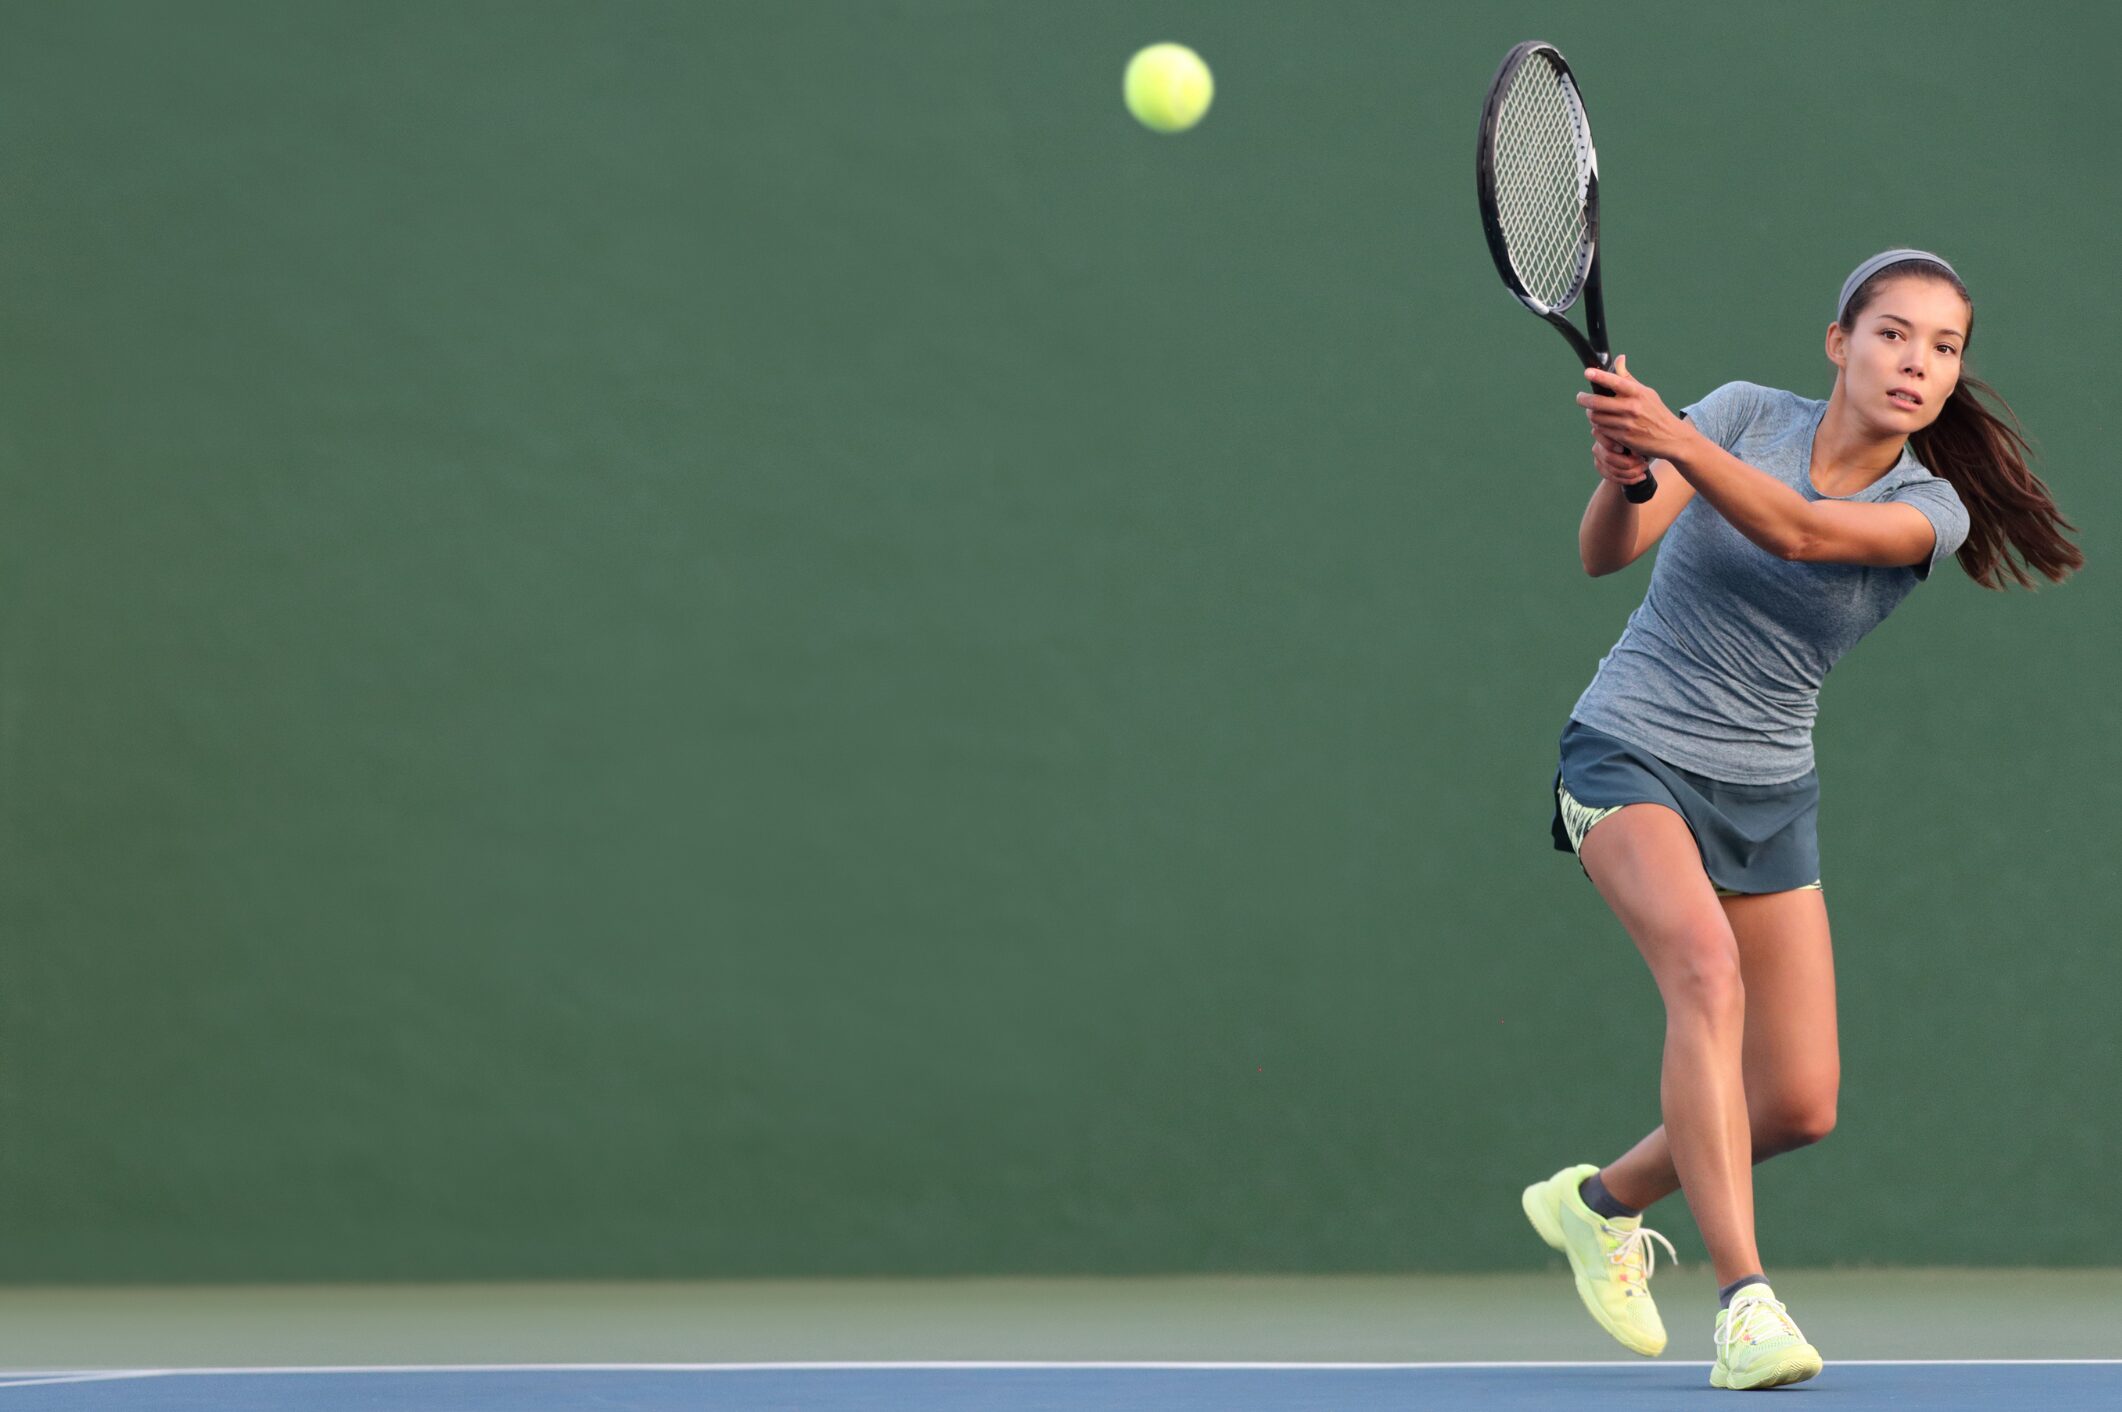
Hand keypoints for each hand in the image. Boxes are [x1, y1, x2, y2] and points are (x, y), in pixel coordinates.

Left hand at [1574, 355, 1688, 462]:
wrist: (1670, 437)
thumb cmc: (1655, 411)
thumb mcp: (1646, 392)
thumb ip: (1628, 378)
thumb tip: (1619, 358)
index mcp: (1638, 393)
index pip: (1616, 382)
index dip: (1600, 376)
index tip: (1587, 372)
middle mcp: (1632, 407)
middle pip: (1597, 402)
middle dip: (1584, 399)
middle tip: (1581, 397)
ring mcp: (1627, 424)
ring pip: (1596, 417)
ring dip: (1591, 414)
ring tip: (1592, 411)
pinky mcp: (1623, 438)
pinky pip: (1602, 430)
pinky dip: (1598, 426)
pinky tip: (1600, 423)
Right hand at [1591, 428, 1649, 487]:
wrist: (1637, 449)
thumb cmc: (1641, 439)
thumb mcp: (1640, 437)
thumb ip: (1635, 440)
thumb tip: (1635, 453)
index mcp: (1606, 432)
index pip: (1605, 441)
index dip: (1616, 447)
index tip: (1633, 452)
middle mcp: (1598, 444)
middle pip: (1609, 458)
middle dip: (1630, 462)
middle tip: (1644, 460)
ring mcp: (1598, 458)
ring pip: (1613, 470)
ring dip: (1633, 472)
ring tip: (1645, 467)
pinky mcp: (1601, 468)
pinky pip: (1614, 478)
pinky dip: (1631, 480)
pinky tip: (1643, 476)